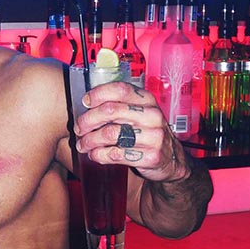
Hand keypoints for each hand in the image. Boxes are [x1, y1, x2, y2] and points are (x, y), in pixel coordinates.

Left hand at [73, 81, 190, 182]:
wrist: (171, 159)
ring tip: (83, 144)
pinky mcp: (150, 156)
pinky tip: (95, 154)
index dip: (98, 94)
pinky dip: (99, 155)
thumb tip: (86, 105)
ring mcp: (153, 136)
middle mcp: (152, 115)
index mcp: (147, 100)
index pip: (120, 89)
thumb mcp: (138, 114)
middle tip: (79, 128)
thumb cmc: (147, 133)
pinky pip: (116, 154)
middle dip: (88, 120)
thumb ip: (118, 106)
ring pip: (110, 133)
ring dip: (90, 140)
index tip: (85, 102)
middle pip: (110, 111)